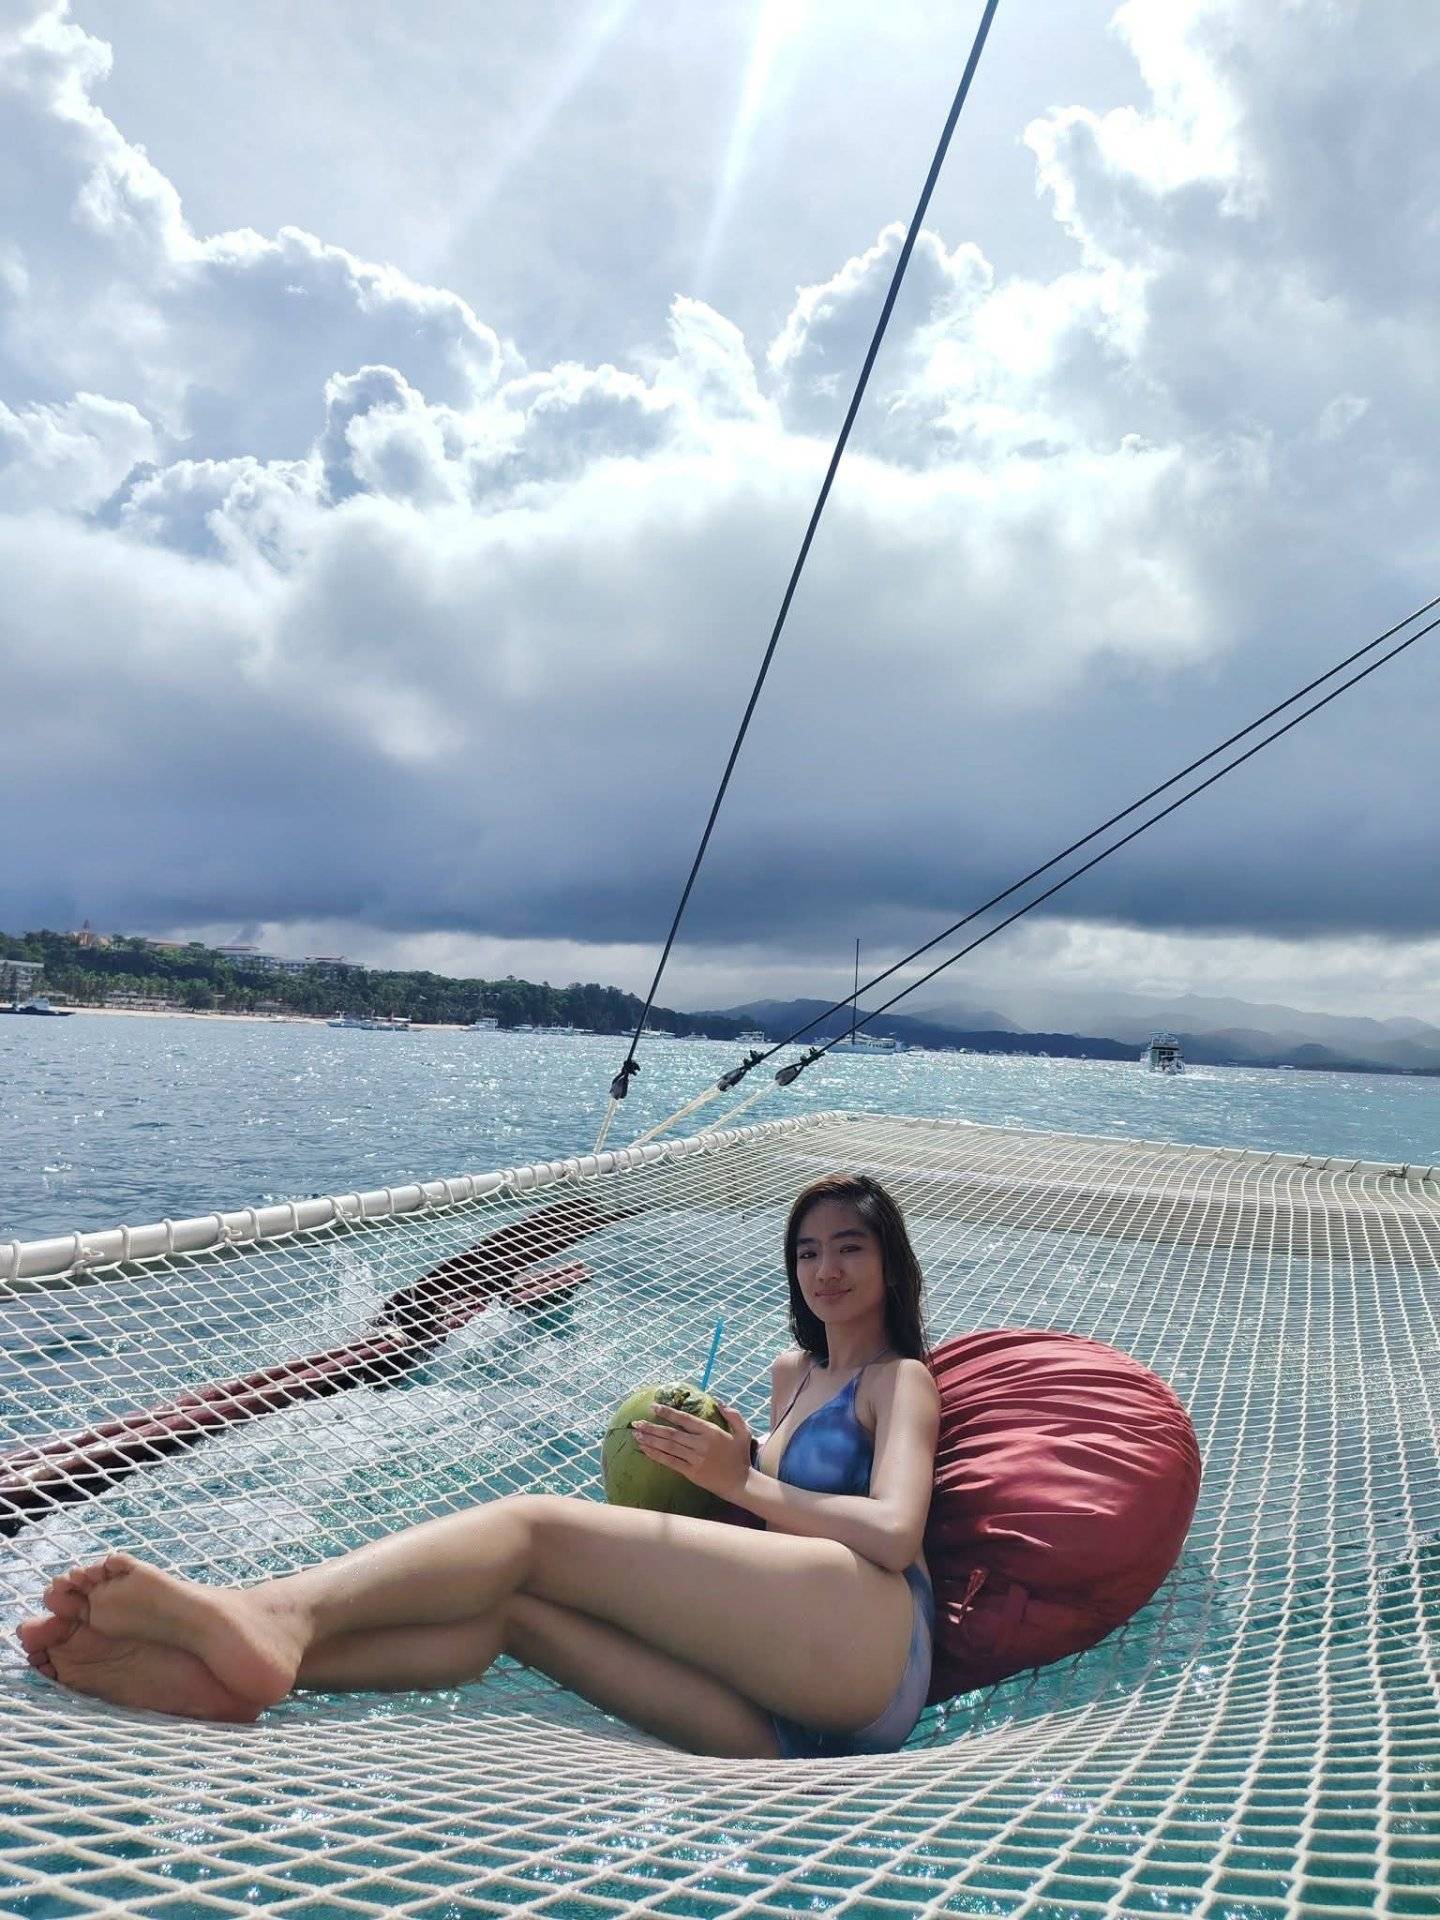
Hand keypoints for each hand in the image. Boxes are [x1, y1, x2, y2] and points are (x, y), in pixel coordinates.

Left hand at [631, 1401, 752, 1502]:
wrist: (739, 1483)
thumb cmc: (740, 1457)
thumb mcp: (743, 1432)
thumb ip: (732, 1415)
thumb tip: (718, 1401)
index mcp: (711, 1432)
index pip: (685, 1419)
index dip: (668, 1412)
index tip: (653, 1406)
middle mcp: (700, 1444)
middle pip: (671, 1434)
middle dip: (652, 1427)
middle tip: (635, 1422)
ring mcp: (694, 1459)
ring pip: (668, 1447)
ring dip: (650, 1440)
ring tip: (635, 1435)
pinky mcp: (691, 1472)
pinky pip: (670, 1462)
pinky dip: (656, 1455)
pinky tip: (645, 1450)